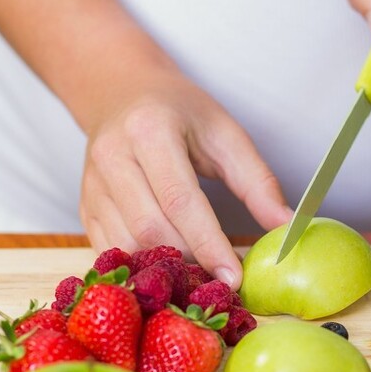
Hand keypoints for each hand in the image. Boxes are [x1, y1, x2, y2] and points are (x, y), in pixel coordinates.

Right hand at [80, 69, 292, 287]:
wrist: (121, 94)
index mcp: (150, 131)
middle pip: (150, 228)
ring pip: (127, 245)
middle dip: (190, 259)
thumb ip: (257, 181)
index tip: (234, 277)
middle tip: (222, 278)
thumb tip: (286, 227)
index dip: (208, 244)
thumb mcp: (225, 133)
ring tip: (199, 270)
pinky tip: (170, 265)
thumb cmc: (179, 112)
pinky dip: (143, 265)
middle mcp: (112, 157)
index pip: (180, 200)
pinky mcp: (84, 207)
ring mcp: (92, 186)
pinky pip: (111, 250)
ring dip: (166, 266)